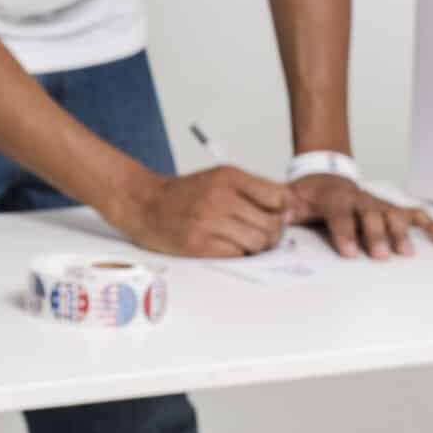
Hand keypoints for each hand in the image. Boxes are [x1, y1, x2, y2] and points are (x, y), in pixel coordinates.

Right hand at [117, 164, 292, 257]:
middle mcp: (220, 197)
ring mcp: (209, 222)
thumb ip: (252, 190)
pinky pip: (237, 255)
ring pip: (258, 243)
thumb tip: (287, 210)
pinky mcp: (199, 245)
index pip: (278, 197)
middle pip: (272, 224)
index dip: (282, 211)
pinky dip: (238, 255)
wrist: (144, 203)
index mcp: (229, 177)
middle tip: (264, 236)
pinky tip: (228, 248)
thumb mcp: (219, 178)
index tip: (276, 216)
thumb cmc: (184, 194)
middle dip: (273, 235)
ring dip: (256, 248)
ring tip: (245, 243)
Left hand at [288, 173, 432, 259]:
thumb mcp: (292, 200)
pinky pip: (415, 215)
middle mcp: (361, 201)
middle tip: (381, 255)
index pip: (340, 215)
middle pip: (371, 216)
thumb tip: (274, 222)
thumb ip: (286, 211)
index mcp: (334, 200)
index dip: (345, 233)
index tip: (350, 253)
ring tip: (407, 252)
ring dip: (401, 233)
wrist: (324, 177)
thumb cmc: (309, 197)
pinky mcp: (392, 209)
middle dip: (376, 235)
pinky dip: (431, 226)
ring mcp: (378, 204)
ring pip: (394, 215)